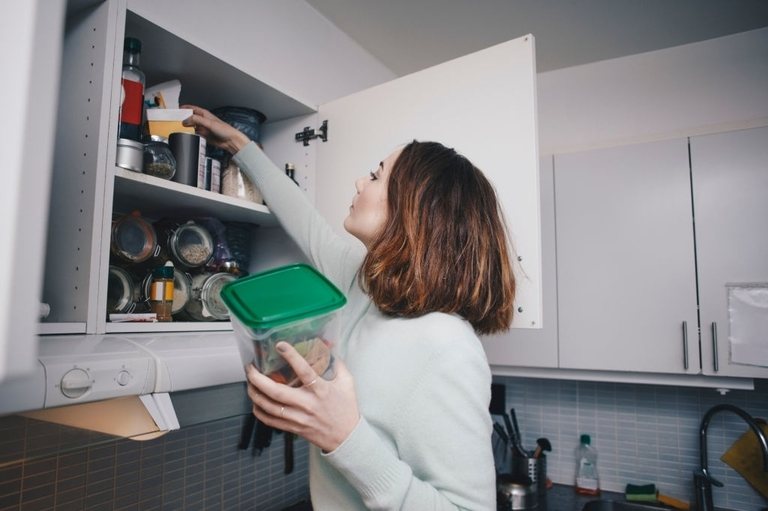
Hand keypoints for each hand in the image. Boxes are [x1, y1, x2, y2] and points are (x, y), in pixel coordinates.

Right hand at [181, 104, 249, 154]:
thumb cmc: (224, 130)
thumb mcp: (209, 123)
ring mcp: (204, 128)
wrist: (230, 141)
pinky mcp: (204, 136)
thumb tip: (186, 120)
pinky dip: (191, 134)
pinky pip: (195, 134)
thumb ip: (197, 120)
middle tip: (176, 120)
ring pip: (192, 126)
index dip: (185, 108)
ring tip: (179, 128)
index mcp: (205, 114)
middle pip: (191, 118)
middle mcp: (204, 120)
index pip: (192, 109)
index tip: (177, 110)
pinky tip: (187, 135)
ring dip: (187, 127)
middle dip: (184, 119)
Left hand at [246, 342, 360, 452]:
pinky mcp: (294, 428)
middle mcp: (307, 404)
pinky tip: (255, 401)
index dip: (291, 357)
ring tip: (249, 382)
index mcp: (321, 390)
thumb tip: (329, 348)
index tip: (280, 345)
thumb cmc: (346, 409)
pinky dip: (259, 411)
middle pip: (277, 392)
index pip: (304, 371)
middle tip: (250, 368)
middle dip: (259, 379)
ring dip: (255, 394)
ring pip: (270, 407)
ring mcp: (299, 418)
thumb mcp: (347, 383)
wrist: (346, 437)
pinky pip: (271, 421)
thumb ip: (338, 364)